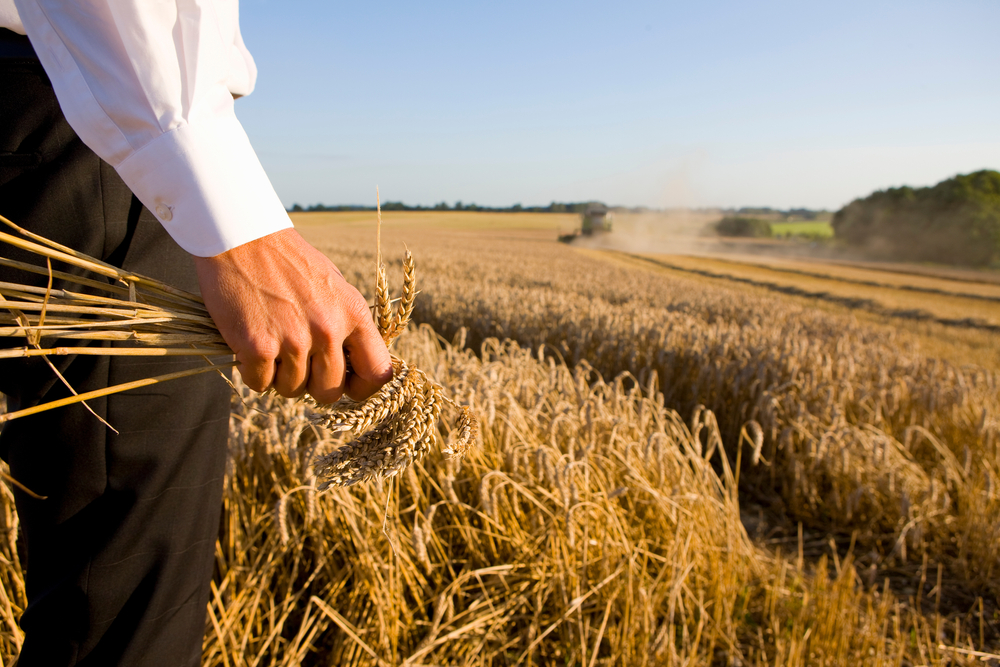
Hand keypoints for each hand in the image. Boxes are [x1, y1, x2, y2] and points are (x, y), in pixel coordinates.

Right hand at [192, 228, 392, 402]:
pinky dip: (252, 371)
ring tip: (271, 343)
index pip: (378, 373)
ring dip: (279, 376)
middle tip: (296, 362)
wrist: (241, 237)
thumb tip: (355, 367)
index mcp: (354, 314)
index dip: (362, 388)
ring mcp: (294, 340)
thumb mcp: (335, 287)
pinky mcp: (258, 347)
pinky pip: (260, 384)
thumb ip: (348, 326)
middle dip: (312, 385)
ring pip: (292, 390)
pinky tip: (250, 344)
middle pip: (329, 391)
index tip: (346, 386)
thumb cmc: (289, 263)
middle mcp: (328, 329)